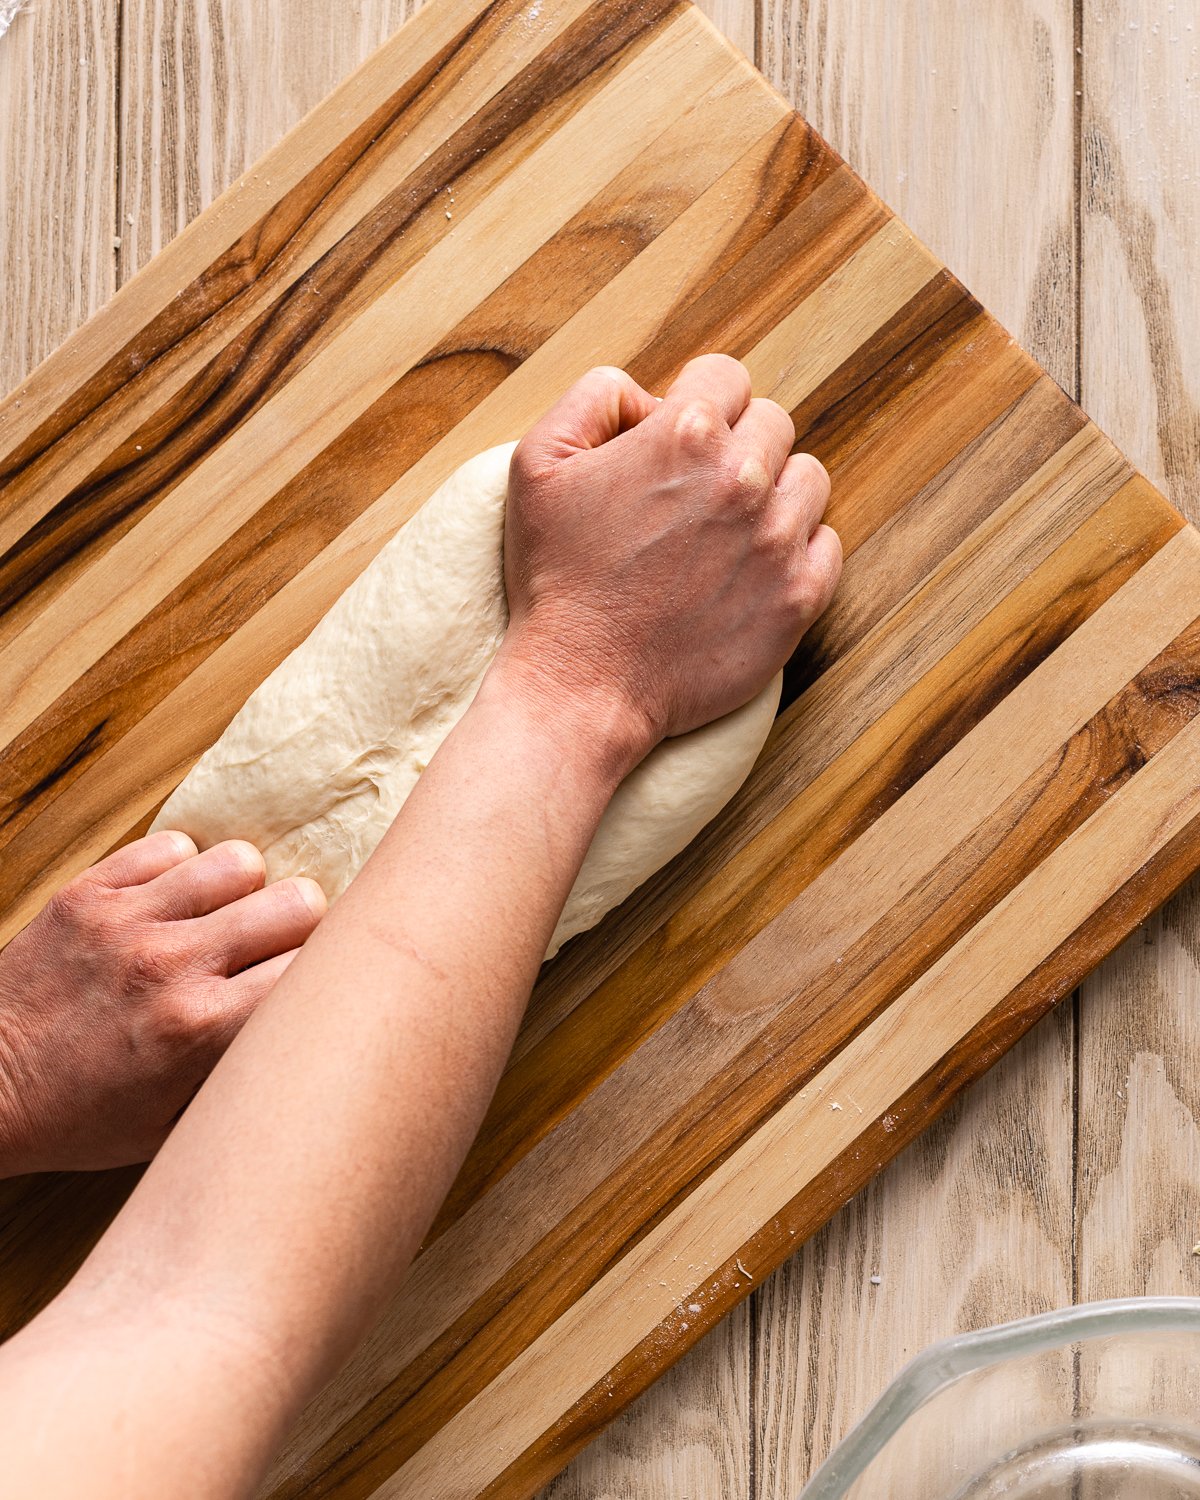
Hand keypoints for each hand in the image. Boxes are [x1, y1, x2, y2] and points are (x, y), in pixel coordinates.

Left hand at [0, 831, 324, 1175]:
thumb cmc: (80, 1119)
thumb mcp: (176, 1128)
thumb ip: (246, 1076)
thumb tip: (308, 1036)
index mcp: (201, 1029)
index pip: (312, 970)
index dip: (322, 976)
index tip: (314, 985)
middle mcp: (171, 965)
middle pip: (296, 904)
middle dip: (298, 928)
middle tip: (273, 952)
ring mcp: (127, 921)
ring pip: (240, 863)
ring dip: (242, 892)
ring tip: (221, 922)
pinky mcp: (89, 893)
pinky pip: (173, 846)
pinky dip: (181, 871)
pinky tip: (170, 906)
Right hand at [497, 354, 840, 767]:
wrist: (582, 685)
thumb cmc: (555, 578)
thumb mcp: (536, 463)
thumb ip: (594, 398)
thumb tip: (650, 396)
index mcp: (684, 433)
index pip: (725, 376)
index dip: (697, 405)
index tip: (678, 444)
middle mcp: (743, 477)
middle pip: (772, 424)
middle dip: (737, 446)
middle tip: (696, 494)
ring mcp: (778, 539)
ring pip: (808, 479)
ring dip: (775, 494)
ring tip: (727, 532)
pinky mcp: (798, 596)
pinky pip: (827, 545)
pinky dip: (798, 551)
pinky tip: (751, 571)